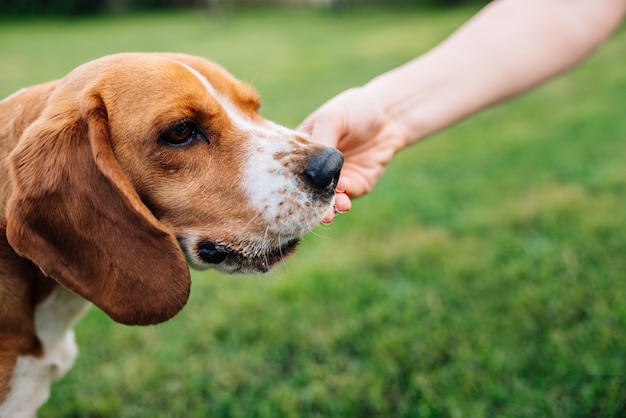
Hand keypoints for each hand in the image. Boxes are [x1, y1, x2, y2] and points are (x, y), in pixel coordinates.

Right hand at [299, 87, 407, 222]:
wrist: (388, 115)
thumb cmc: (354, 109)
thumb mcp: (331, 118)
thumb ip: (320, 141)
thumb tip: (314, 171)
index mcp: (303, 151)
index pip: (290, 170)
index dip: (288, 182)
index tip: (287, 193)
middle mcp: (317, 168)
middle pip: (307, 190)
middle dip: (307, 202)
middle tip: (306, 210)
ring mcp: (336, 179)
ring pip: (326, 199)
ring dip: (325, 208)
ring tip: (327, 212)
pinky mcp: (355, 185)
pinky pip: (347, 196)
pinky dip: (344, 198)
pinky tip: (344, 192)